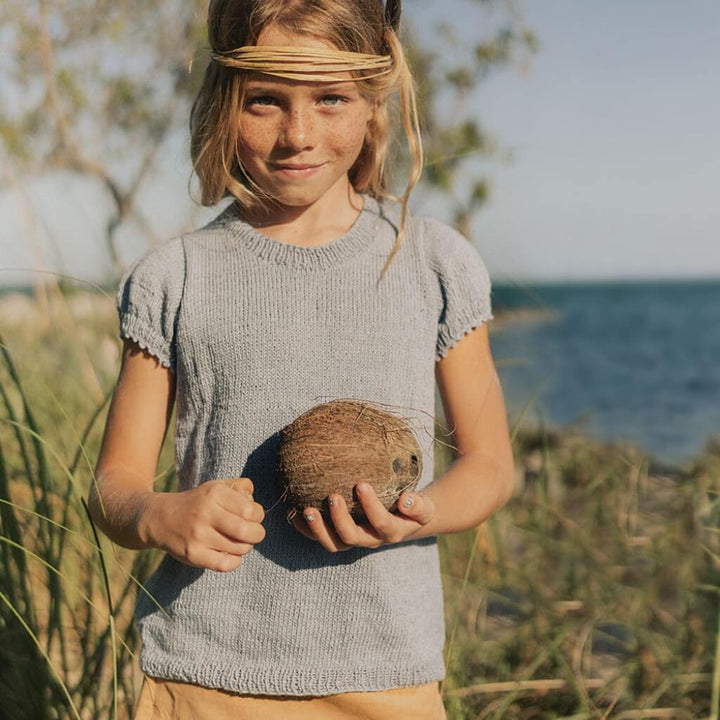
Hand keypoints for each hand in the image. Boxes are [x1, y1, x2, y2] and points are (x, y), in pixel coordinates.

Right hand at [140, 477, 264, 571]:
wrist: (161, 519)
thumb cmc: (197, 503)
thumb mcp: (216, 486)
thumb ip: (239, 486)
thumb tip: (254, 498)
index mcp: (214, 494)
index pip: (251, 510)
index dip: (258, 515)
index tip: (253, 517)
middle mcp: (205, 513)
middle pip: (247, 531)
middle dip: (257, 534)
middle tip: (253, 533)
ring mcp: (198, 536)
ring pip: (239, 548)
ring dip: (246, 547)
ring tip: (239, 542)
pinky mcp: (193, 555)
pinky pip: (225, 565)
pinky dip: (235, 562)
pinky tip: (231, 554)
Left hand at [290, 482, 434, 551]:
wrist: (406, 521)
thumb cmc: (413, 509)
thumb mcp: (423, 507)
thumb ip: (419, 505)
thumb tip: (407, 498)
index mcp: (392, 531)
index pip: (381, 523)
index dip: (370, 507)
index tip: (361, 484)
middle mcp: (371, 540)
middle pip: (352, 538)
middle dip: (340, 520)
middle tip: (332, 497)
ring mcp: (354, 540)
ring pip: (333, 543)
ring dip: (317, 529)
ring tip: (306, 510)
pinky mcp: (340, 537)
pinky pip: (321, 537)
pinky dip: (305, 528)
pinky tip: (292, 511)